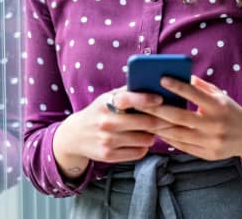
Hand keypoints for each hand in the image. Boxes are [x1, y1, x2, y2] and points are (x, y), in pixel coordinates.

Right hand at [52, 86, 169, 178]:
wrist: (75, 135)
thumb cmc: (98, 113)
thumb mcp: (107, 98)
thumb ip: (127, 92)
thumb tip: (152, 85)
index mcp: (107, 104)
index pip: (130, 99)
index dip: (147, 99)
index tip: (160, 99)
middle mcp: (107, 122)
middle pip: (146, 123)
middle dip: (160, 121)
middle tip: (167, 119)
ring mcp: (108, 140)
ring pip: (145, 139)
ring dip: (151, 135)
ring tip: (148, 131)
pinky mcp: (109, 155)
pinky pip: (139, 153)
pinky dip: (143, 147)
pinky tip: (138, 141)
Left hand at [140, 75, 241, 178]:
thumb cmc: (228, 110)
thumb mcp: (219, 94)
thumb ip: (200, 85)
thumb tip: (179, 73)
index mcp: (218, 106)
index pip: (194, 94)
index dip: (177, 87)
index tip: (161, 78)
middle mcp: (215, 125)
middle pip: (179, 117)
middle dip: (157, 109)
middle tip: (140, 102)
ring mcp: (211, 142)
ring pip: (178, 134)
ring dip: (158, 126)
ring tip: (143, 117)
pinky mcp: (208, 154)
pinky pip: (182, 146)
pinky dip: (168, 139)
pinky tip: (156, 130)